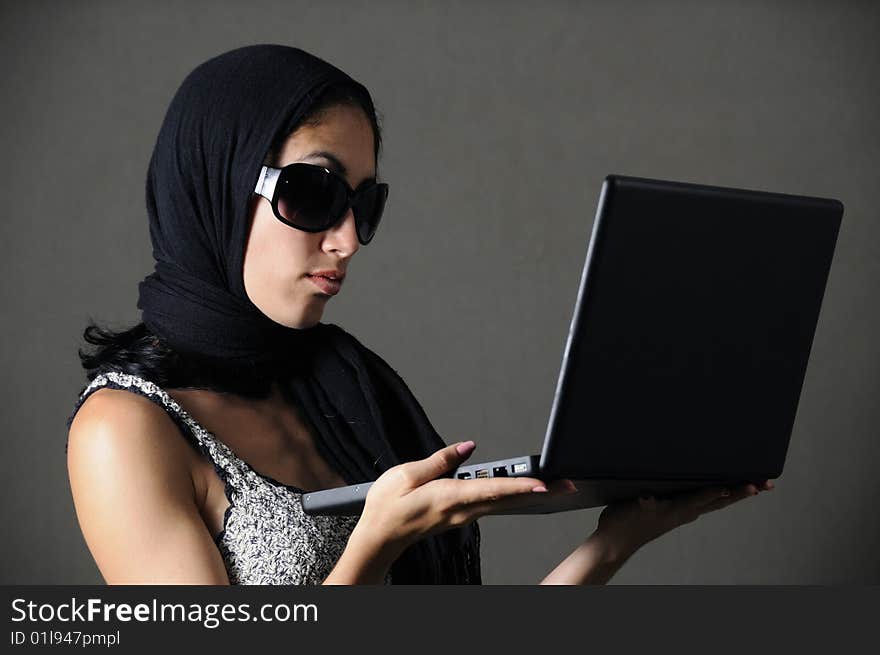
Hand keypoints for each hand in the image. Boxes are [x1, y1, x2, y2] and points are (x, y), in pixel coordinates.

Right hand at [355, 441, 574, 555]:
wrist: (378, 537)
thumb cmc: (387, 507)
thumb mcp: (407, 474)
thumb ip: (440, 459)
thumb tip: (467, 446)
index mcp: (449, 497)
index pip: (492, 490)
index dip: (520, 485)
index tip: (543, 483)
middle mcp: (462, 509)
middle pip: (508, 500)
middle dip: (540, 492)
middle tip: (568, 485)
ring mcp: (463, 515)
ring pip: (503, 504)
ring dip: (530, 495)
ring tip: (554, 486)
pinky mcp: (460, 515)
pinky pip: (493, 506)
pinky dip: (512, 497)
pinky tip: (523, 492)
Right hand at [594, 479, 775, 561]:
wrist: (616, 542)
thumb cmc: (622, 523)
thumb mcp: (631, 508)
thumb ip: (642, 503)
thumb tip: (648, 498)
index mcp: (675, 509)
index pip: (702, 498)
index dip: (720, 492)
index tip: (740, 486)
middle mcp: (684, 511)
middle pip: (720, 500)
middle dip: (743, 492)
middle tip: (765, 485)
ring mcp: (684, 513)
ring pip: (717, 501)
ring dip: (738, 493)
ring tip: (757, 486)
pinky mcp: (679, 513)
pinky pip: (707, 501)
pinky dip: (721, 495)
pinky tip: (727, 491)